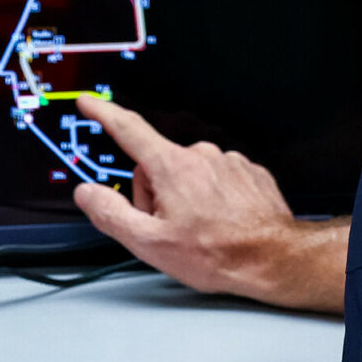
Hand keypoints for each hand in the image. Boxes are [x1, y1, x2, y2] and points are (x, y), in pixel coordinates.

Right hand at [70, 95, 346, 312]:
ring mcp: (228, 161)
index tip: (90, 102)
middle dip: (155, 194)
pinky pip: (217, 178)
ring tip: (202, 230)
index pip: (129, 130)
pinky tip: (222, 223)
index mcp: (172, 167)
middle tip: (170, 228)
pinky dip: (213, 198)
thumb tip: (88, 194)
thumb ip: (111, 214)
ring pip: (189, 173)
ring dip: (186, 198)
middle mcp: (201, 155)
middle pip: (158, 165)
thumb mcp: (151, 244)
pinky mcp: (249, 172)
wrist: (274, 259)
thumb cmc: (218, 255)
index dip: (105, 114)